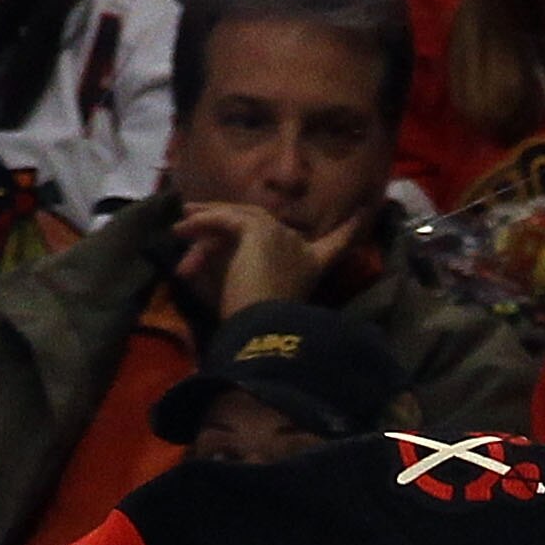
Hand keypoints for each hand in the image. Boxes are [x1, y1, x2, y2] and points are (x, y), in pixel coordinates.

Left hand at [173, 202, 374, 318]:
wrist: (262, 333)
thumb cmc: (262, 329)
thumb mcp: (258, 299)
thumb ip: (248, 278)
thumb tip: (211, 269)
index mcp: (311, 268)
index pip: (337, 244)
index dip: (350, 230)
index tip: (365, 211)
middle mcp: (301, 247)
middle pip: (261, 226)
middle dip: (226, 226)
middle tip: (192, 229)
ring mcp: (281, 235)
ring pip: (239, 218)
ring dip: (206, 224)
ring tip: (179, 230)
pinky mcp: (259, 230)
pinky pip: (225, 219)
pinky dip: (201, 222)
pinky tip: (181, 228)